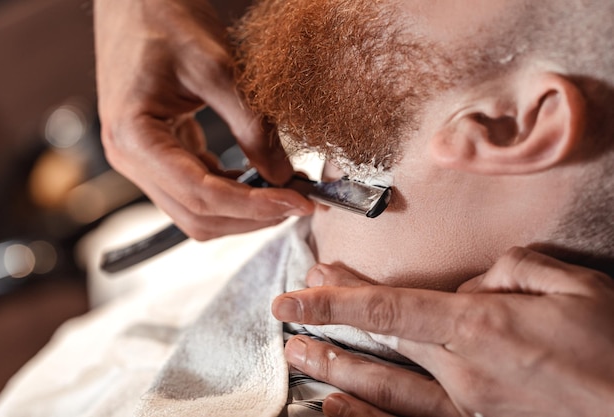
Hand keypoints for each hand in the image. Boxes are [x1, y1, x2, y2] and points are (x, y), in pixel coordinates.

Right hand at [94, 0, 313, 239]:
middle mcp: (130, 158)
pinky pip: (198, 189)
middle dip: (252, 216)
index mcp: (134, 138)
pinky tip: (260, 179)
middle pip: (198, 215)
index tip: (299, 202)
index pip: (202, 195)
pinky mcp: (159, 153)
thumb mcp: (218, 68)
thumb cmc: (165, 19)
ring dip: (243, 210)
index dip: (255, 206)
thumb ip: (252, 126)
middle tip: (299, 202)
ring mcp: (142, 159)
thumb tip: (283, 175)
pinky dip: (232, 191)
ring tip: (285, 193)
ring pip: (198, 210)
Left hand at [272, 248, 613, 416]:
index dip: (335, 298)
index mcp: (481, 326)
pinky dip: (365, 416)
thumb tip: (468, 288)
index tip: (297, 291)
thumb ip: (509, 272)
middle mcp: (464, 371)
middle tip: (293, 305)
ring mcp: (468, 408)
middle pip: (380, 339)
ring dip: (334, 366)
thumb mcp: (571, 285)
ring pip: (383, 387)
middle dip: (331, 320)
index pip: (388, 306)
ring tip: (297, 354)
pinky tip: (334, 407)